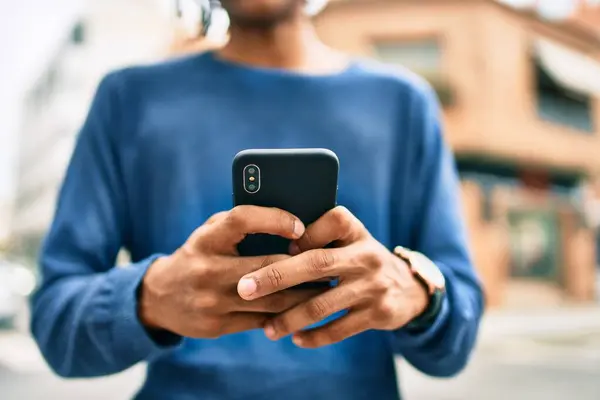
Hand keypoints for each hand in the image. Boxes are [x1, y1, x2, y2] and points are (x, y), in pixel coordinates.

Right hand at [139, 206, 322, 338]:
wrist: (160, 297)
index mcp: (206, 238)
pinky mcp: (217, 326)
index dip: (275, 219)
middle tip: (329, 264)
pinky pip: (262, 320)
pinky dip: (286, 314)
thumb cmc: (199, 254)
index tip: (300, 226)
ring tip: (325, 287)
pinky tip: (304, 308)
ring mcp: (212, 301)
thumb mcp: (211, 232)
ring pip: (271, 300)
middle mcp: (207, 269)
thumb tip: (292, 223)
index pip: (242, 219)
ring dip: (303, 295)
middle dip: (304, 267)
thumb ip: (242, 224)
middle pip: (267, 267)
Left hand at [236, 206, 429, 347]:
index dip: (304, 234)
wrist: (408, 288)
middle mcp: (366, 256)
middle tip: (244, 289)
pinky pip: (338, 329)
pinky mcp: (378, 314)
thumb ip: (318, 235)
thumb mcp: (349, 238)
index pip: (330, 222)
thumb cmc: (360, 259)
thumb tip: (271, 242)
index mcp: (356, 231)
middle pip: (316, 264)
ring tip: (267, 329)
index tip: (277, 245)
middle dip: (276, 277)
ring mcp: (373, 286)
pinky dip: (314, 337)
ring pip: (322, 305)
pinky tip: (295, 338)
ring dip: (289, 318)